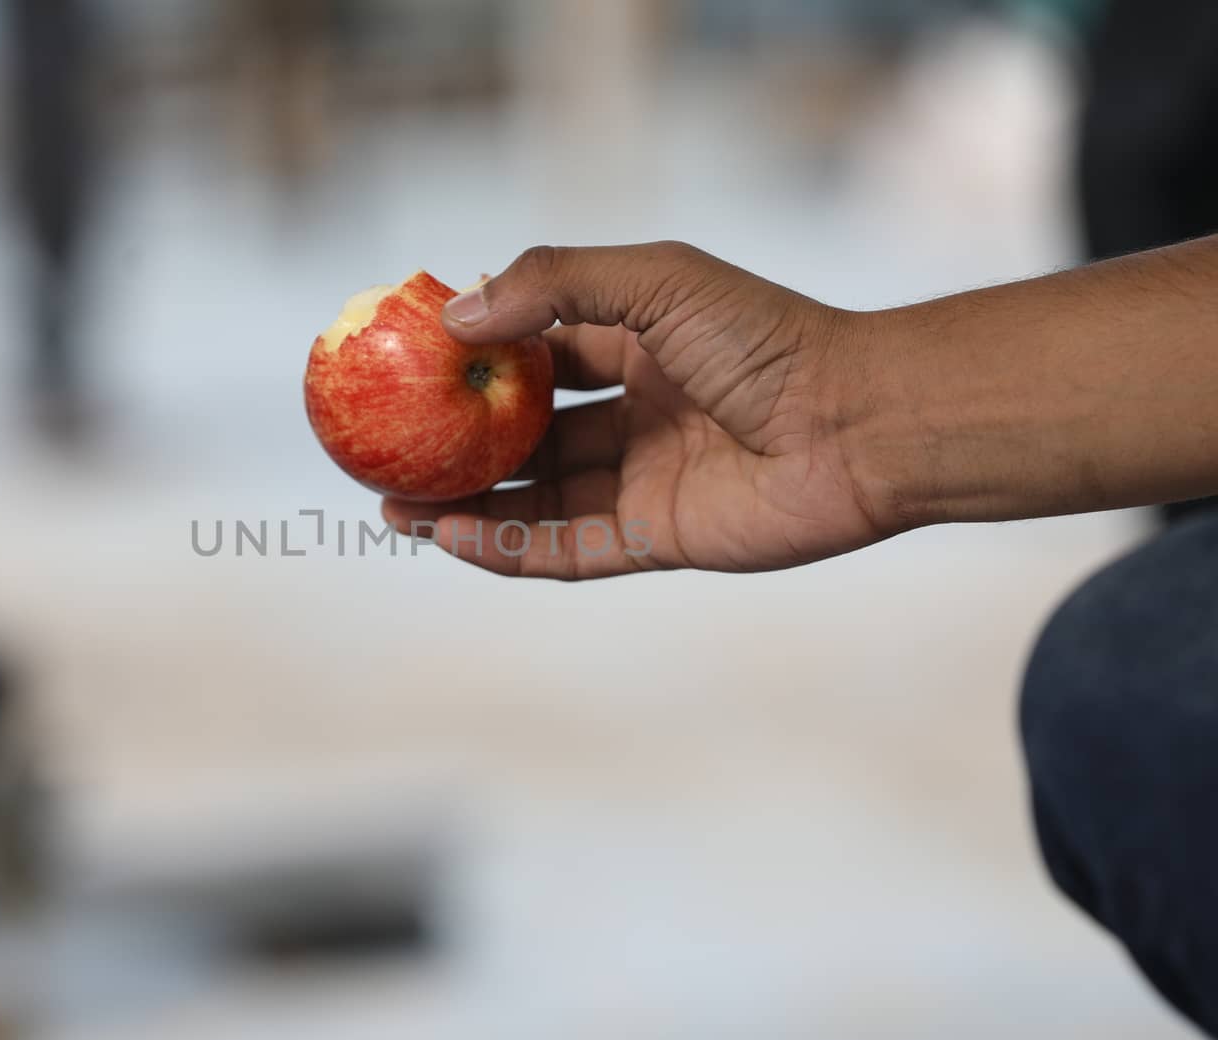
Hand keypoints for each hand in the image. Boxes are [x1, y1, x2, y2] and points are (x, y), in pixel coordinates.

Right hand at [382, 242, 898, 577]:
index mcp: (637, 347)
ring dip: (465, 503)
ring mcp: (643, 480)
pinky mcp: (655, 539)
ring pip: (535, 497)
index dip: (477, 359)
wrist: (859, 424)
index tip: (410, 363)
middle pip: (526, 434)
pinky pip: (565, 548)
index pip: (539, 353)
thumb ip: (556, 283)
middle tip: (388, 449)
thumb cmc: (767, 338)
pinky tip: (451, 536)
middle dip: (458, 443)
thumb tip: (457, 317)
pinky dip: (507, 546)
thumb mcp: (655, 281)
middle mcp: (635, 415)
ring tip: (394, 507)